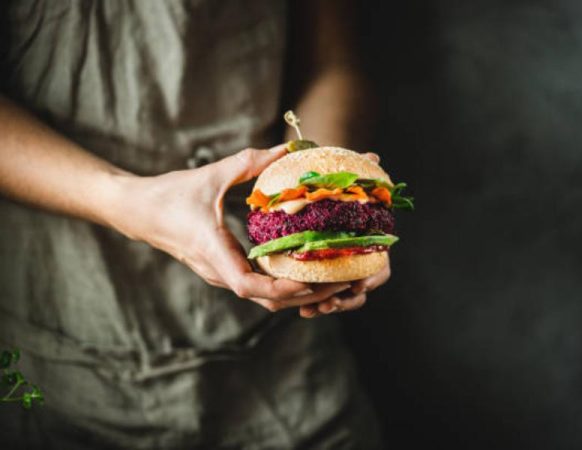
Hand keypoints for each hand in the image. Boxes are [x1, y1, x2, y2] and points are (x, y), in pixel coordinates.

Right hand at [107, 145, 351, 311]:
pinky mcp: (224, 270)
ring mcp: (221, 274)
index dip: (282, 289)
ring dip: (298, 293)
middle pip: (267, 300)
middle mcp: (218, 271)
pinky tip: (307, 270)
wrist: (137, 212)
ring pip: (264, 298)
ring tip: (333, 279)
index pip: (248, 286)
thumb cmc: (169, 195)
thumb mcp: (210, 175)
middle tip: (343, 281)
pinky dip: (284, 285)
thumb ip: (248, 163)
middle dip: (306, 295)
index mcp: (212, 251)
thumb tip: (287, 148)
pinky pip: (258, 287)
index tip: (313, 281)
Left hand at [296, 152, 391, 317]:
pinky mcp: (317, 274)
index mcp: (366, 236)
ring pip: (341, 297)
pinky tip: (303, 308)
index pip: (380, 264)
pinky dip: (313, 303)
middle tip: (329, 302)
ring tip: (312, 309)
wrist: (304, 186)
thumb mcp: (333, 174)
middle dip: (347, 299)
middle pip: (361, 288)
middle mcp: (355, 256)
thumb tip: (374, 158)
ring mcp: (338, 268)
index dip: (373, 277)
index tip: (358, 284)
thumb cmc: (321, 177)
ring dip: (330, 304)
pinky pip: (320, 297)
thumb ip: (354, 170)